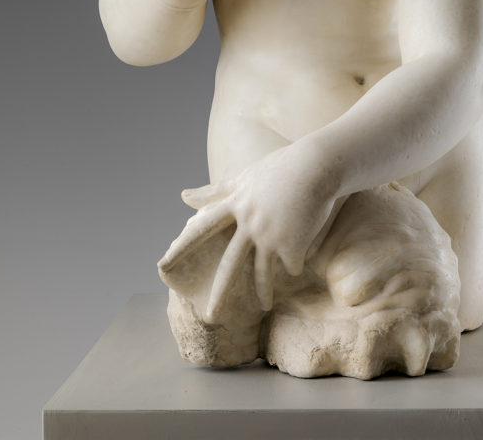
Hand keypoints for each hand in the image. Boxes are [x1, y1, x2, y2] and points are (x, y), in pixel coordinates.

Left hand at [159, 141, 341, 315]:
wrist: (317, 165)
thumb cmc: (282, 168)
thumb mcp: (246, 176)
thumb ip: (214, 190)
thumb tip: (182, 196)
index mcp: (236, 205)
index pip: (203, 227)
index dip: (184, 244)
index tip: (164, 259)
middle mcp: (249, 223)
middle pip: (230, 264)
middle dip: (220, 292)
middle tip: (209, 316)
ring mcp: (270, 235)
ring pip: (263, 272)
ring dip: (264, 292)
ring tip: (264, 306)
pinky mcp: (292, 244)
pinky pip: (292, 263)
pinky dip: (296, 261)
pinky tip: (303, 254)